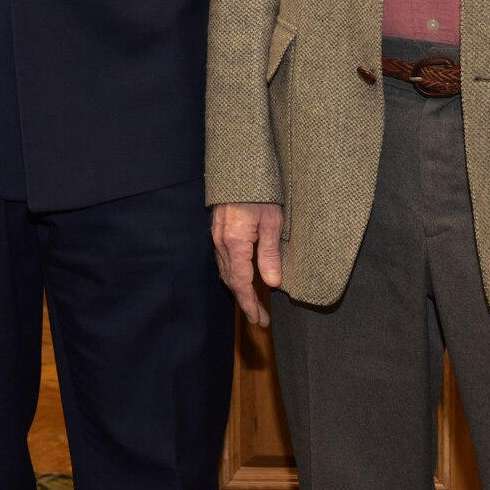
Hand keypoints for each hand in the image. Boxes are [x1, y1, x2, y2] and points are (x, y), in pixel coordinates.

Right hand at [211, 201, 283, 327]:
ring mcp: (217, 238)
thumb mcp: (272, 222)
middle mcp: (222, 244)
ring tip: (253, 303)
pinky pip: (223, 261)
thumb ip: (269, 254)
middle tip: (260, 318)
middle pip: (231, 281)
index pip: (241, 283)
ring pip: (225, 272)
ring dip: (239, 290)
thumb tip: (272, 283)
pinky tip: (242, 279)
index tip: (260, 320)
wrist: (239, 168)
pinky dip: (233, 276)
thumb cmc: (260, 193)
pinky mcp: (218, 232)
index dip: (251, 304)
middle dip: (245, 302)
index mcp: (235, 243)